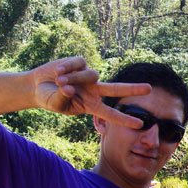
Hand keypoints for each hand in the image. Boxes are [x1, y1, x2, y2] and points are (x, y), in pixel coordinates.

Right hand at [29, 57, 150, 128]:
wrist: (38, 86)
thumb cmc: (50, 99)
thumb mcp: (56, 103)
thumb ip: (63, 98)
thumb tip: (69, 87)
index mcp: (91, 106)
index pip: (110, 114)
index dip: (124, 119)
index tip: (140, 124)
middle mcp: (94, 91)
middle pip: (116, 89)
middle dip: (132, 89)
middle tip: (149, 89)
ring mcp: (88, 77)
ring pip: (90, 75)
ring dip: (74, 78)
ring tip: (58, 81)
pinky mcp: (80, 63)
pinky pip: (78, 64)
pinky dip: (67, 68)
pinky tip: (57, 71)